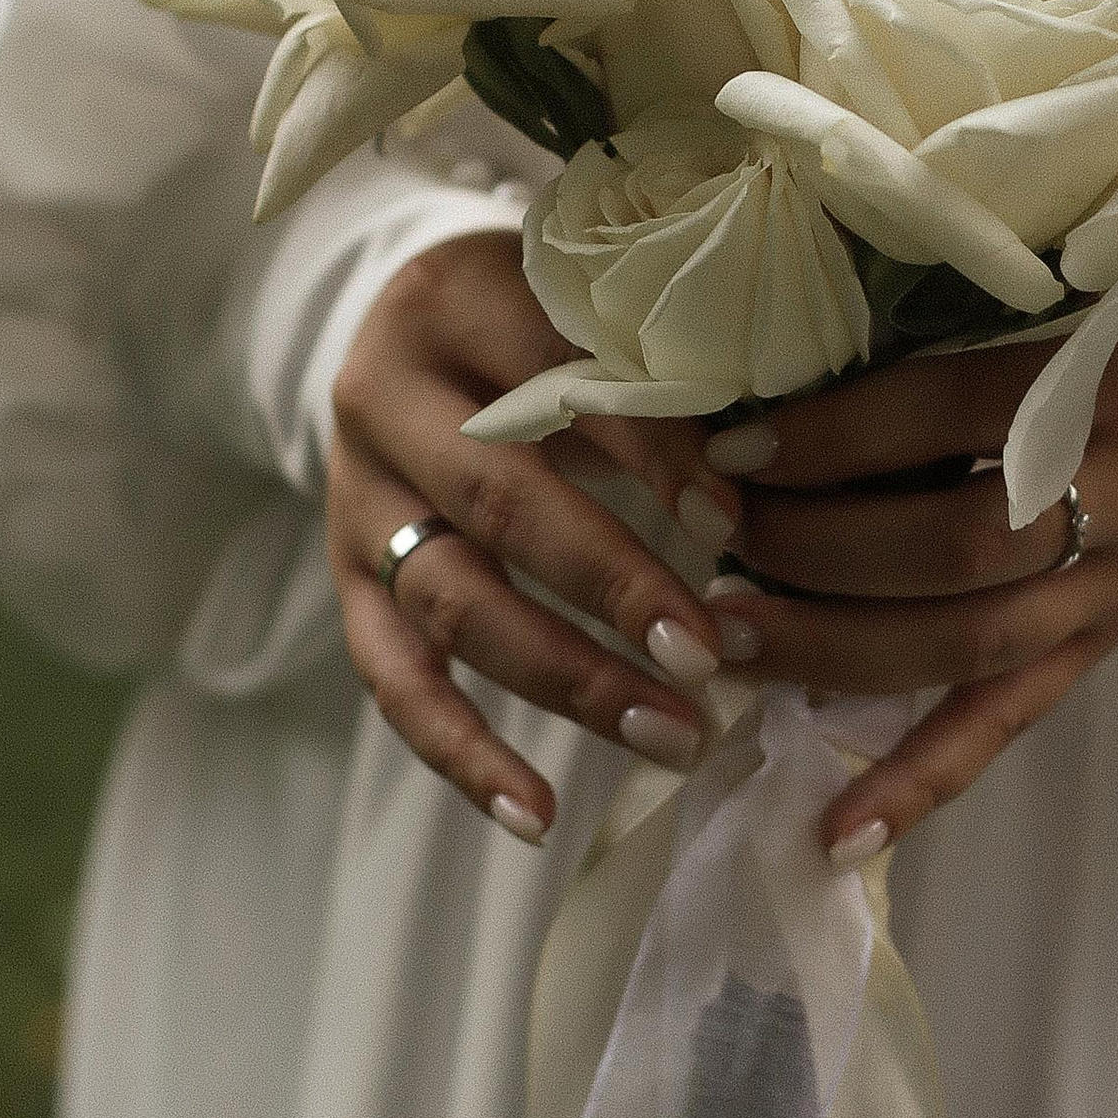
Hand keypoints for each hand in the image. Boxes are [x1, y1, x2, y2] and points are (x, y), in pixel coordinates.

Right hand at [329, 230, 756, 842]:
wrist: (419, 333)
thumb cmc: (549, 322)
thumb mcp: (600, 314)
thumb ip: (670, 379)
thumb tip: (770, 492)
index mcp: (458, 303)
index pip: (562, 386)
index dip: (654, 458)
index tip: (739, 525)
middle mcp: (386, 401)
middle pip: (500, 505)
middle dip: (613, 589)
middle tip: (710, 657)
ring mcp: (357, 499)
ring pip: (454, 603)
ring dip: (568, 681)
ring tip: (675, 737)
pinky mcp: (347, 580)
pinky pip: (394, 679)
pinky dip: (462, 754)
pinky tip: (535, 814)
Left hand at [712, 296, 1117, 859]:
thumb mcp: (1116, 255)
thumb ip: (996, 273)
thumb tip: (824, 294)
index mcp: (1116, 380)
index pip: (945, 419)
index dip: (831, 438)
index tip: (733, 446)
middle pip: (950, 550)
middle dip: (815, 551)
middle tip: (710, 536)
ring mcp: (1114, 587)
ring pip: (964, 646)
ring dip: (833, 651)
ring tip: (723, 640)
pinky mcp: (1104, 644)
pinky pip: (1008, 722)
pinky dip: (921, 781)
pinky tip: (836, 832)